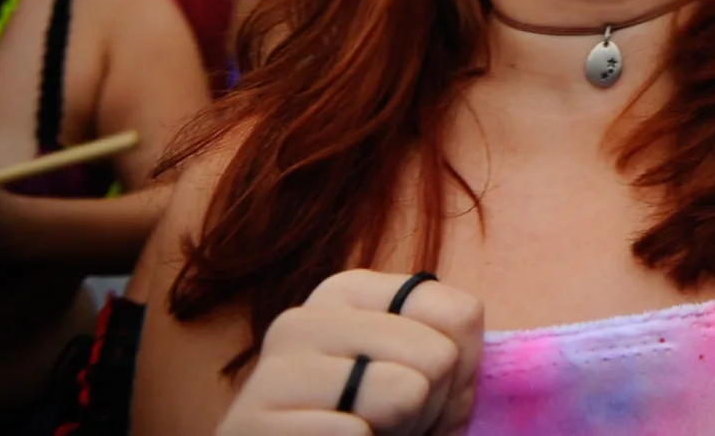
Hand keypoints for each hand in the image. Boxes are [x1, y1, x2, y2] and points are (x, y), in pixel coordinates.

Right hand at [217, 269, 482, 435]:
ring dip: (399, 432)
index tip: (424, 394)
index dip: (461, 373)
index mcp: (346, 293)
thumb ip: (452, 350)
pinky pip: (356, 434)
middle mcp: (304, 319)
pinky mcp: (253, 424)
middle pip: (438, 356)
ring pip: (405, 393)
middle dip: (429, 409)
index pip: (461, 314)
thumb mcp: (420, 377)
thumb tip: (455, 353)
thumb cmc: (371, 428)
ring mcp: (273, 373)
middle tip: (387, 426)